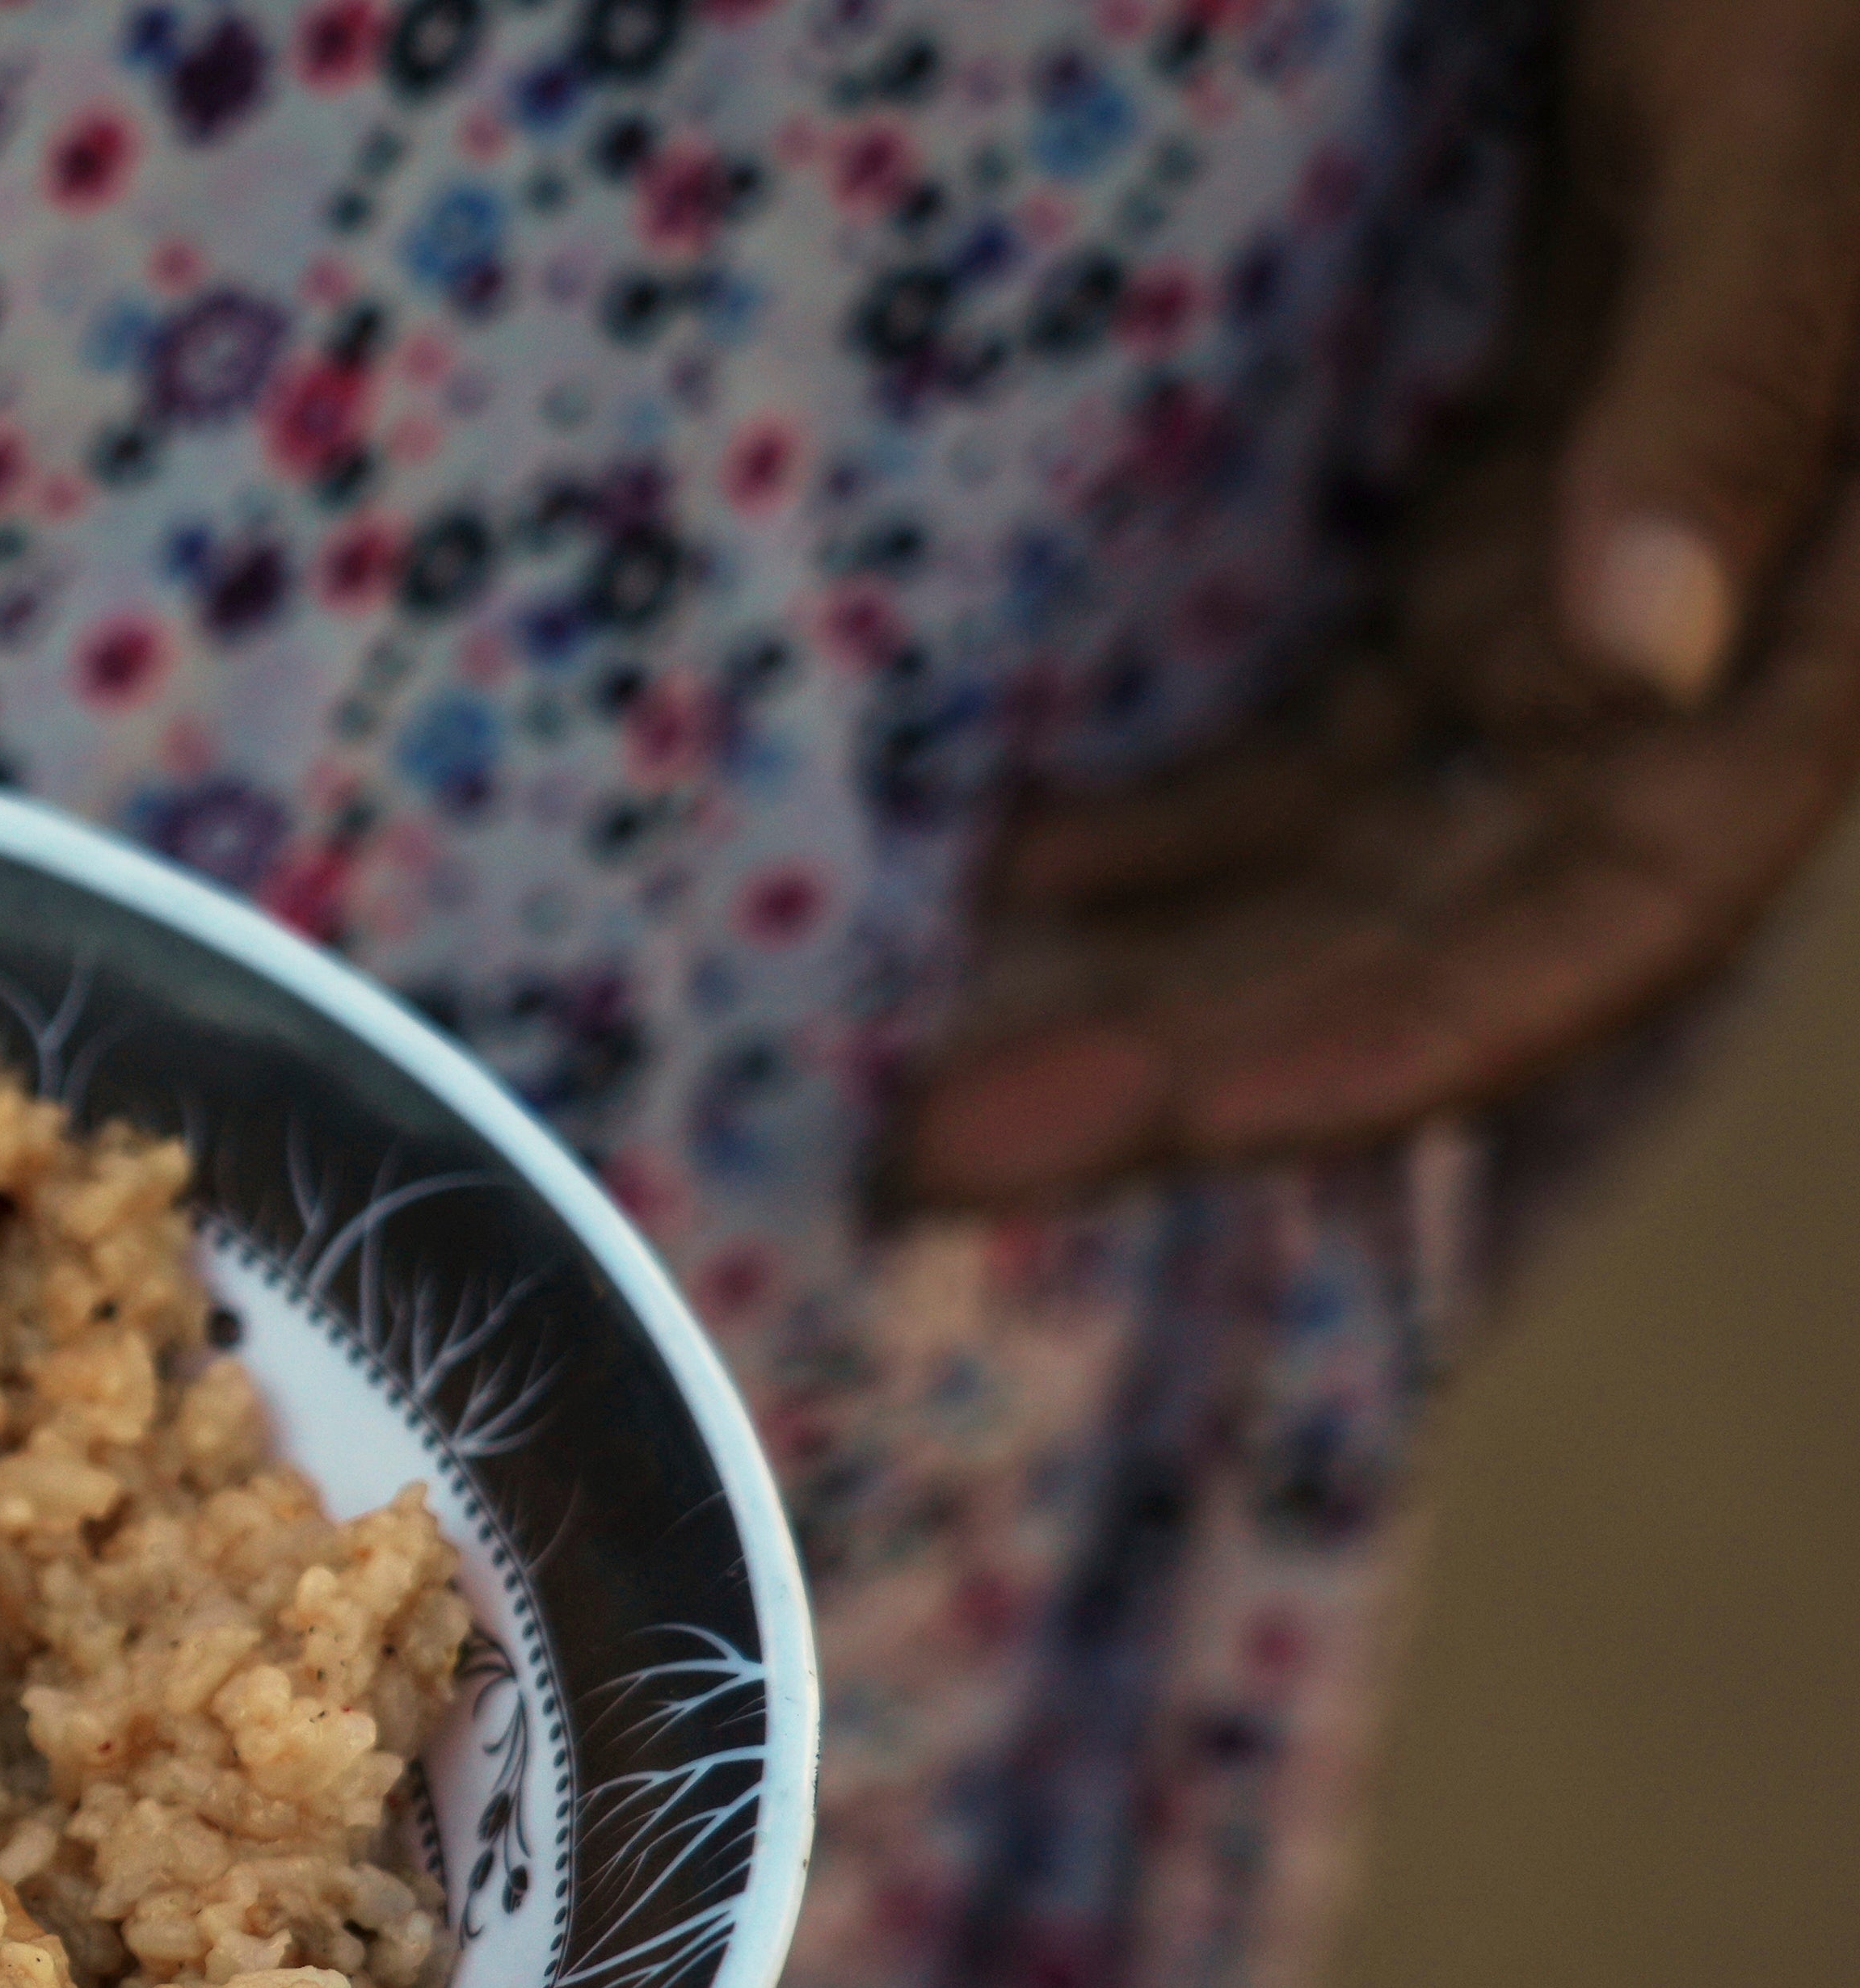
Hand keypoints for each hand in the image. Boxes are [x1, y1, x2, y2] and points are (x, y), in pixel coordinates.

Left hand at [894, 0, 1859, 1205]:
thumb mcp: (1779, 148)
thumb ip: (1731, 387)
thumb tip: (1638, 655)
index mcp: (1813, 618)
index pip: (1612, 910)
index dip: (1409, 1037)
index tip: (1190, 1120)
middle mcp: (1686, 659)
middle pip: (1432, 929)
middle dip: (1195, 1060)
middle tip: (927, 1156)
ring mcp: (1564, 610)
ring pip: (1340, 865)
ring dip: (1141, 980)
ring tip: (903, 1081)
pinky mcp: (1463, 545)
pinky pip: (1300, 747)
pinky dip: (1147, 834)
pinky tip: (985, 885)